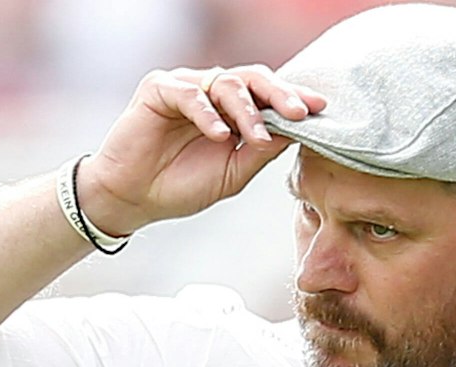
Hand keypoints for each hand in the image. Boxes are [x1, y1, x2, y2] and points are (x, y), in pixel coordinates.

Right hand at [75, 65, 326, 236]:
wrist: (134, 199)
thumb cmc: (182, 186)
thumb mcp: (234, 173)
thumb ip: (263, 151)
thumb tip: (299, 132)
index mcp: (233, 111)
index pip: (268, 95)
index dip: (294, 98)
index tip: (321, 108)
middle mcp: (212, 93)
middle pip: (253, 79)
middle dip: (279, 95)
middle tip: (299, 112)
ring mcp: (187, 87)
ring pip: (227, 83)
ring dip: (247, 111)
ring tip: (257, 138)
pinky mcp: (159, 88)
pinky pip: (191, 93)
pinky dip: (208, 114)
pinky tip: (220, 135)